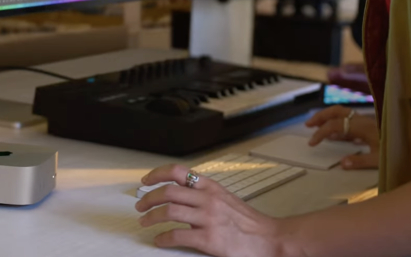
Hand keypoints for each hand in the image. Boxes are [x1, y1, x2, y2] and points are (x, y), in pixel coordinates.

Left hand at [135, 164, 288, 256]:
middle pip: (168, 192)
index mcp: (211, 187)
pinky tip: (159, 240)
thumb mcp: (225, 198)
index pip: (177, 171)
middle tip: (140, 206)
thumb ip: (203, 194)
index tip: (145, 180)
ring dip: (151, 217)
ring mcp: (208, 219)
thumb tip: (180, 195)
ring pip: (169, 212)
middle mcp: (208, 199)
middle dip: (148, 198)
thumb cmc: (248, 222)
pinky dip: (163, 238)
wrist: (270, 239)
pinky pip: (178, 236)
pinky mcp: (209, 239)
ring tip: (145, 222)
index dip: (157, 174)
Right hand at [305, 105, 378, 169]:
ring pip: (343, 114)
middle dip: (321, 116)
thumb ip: (360, 161)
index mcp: (363, 126)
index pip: (335, 125)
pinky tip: (334, 135)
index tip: (312, 143)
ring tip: (316, 126)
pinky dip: (338, 124)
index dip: (321, 132)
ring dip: (328, 118)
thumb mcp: (380, 160)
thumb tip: (342, 163)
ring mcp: (366, 122)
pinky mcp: (370, 126)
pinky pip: (349, 121)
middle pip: (337, 112)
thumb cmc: (396, 150)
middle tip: (308, 125)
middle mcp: (363, 120)